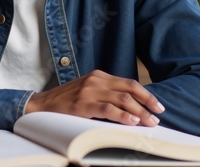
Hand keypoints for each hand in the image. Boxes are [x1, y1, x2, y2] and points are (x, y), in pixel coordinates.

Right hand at [24, 69, 165, 126]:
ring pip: (122, 99)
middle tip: (158, 116)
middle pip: (130, 89)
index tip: (158, 106)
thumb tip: (131, 107)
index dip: (146, 94)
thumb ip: (106, 94)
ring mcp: (89, 91)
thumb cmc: (67, 102)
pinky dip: (123, 115)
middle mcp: (96, 80)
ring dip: (139, 112)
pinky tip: (132, 122)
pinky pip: (108, 109)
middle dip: (147, 103)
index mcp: (99, 76)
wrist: (41, 105)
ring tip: (149, 122)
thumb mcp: (88, 91)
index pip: (129, 83)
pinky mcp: (83, 105)